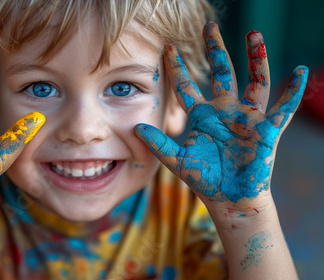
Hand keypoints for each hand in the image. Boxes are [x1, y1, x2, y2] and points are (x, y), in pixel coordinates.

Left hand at [134, 22, 307, 208]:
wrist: (229, 199)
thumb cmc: (204, 180)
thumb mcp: (177, 160)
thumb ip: (158, 144)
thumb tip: (135, 128)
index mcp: (203, 116)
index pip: (187, 87)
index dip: (177, 69)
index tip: (168, 49)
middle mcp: (225, 111)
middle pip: (222, 73)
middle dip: (216, 50)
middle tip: (209, 27)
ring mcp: (247, 118)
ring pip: (254, 82)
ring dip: (255, 59)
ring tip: (253, 34)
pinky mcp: (267, 130)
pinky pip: (283, 108)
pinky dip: (293, 92)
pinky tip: (301, 72)